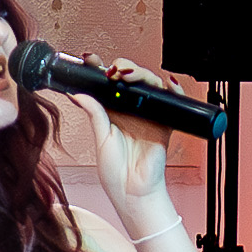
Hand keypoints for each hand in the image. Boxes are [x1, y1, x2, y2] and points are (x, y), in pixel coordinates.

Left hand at [28, 69, 182, 219]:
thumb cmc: (115, 172)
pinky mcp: (164, 122)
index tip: (89, 60)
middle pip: (129, 78)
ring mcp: (148, 115)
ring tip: (128, 75)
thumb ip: (94, 114)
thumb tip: (79, 93)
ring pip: (148, 85)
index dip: (99, 69)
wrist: (132, 191)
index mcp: (111, 112)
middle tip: (111, 69)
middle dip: (121, 67)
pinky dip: (172, 90)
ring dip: (141, 74)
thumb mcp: (100, 139)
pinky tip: (166, 84)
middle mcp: (130, 110)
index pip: (106, 84)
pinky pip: (172, 102)